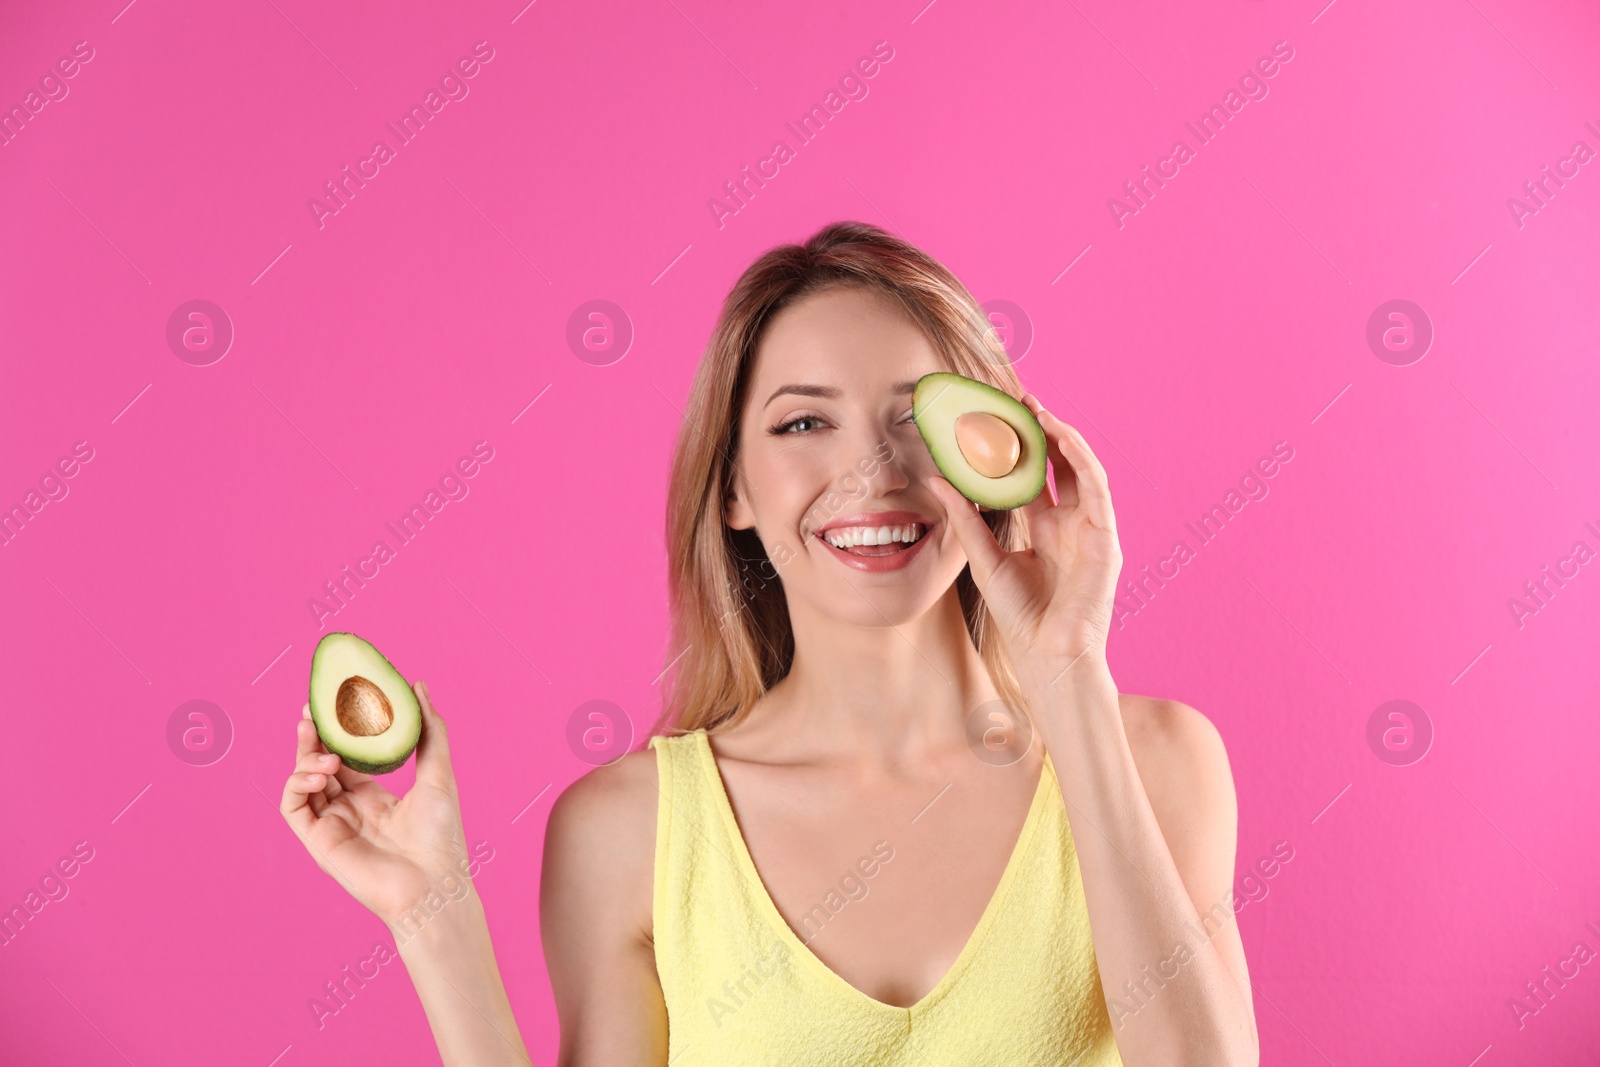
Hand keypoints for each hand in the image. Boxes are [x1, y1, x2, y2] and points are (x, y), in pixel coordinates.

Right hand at [280, 681, 472, 926]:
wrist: (433, 885)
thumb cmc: (441, 836)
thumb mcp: (439, 773)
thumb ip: (430, 730)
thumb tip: (419, 686)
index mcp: (375, 797)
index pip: (346, 757)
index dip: (337, 732)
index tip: (334, 702)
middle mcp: (349, 810)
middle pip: (319, 766)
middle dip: (312, 738)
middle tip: (311, 711)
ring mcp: (332, 825)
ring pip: (302, 783)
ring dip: (306, 759)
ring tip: (326, 751)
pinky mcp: (318, 842)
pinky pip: (293, 807)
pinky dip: (297, 784)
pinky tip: (320, 772)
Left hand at [928, 393, 1122, 676]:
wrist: (1048, 656)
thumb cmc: (1020, 616)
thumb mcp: (985, 558)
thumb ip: (965, 518)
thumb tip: (936, 480)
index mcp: (1044, 530)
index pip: (1032, 478)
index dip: (1016, 449)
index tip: (993, 419)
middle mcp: (1069, 524)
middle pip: (1058, 468)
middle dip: (1041, 433)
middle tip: (1017, 401)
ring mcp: (1090, 529)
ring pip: (1080, 470)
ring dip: (1062, 438)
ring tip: (1038, 410)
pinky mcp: (1105, 538)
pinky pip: (1097, 488)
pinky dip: (1082, 459)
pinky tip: (1062, 437)